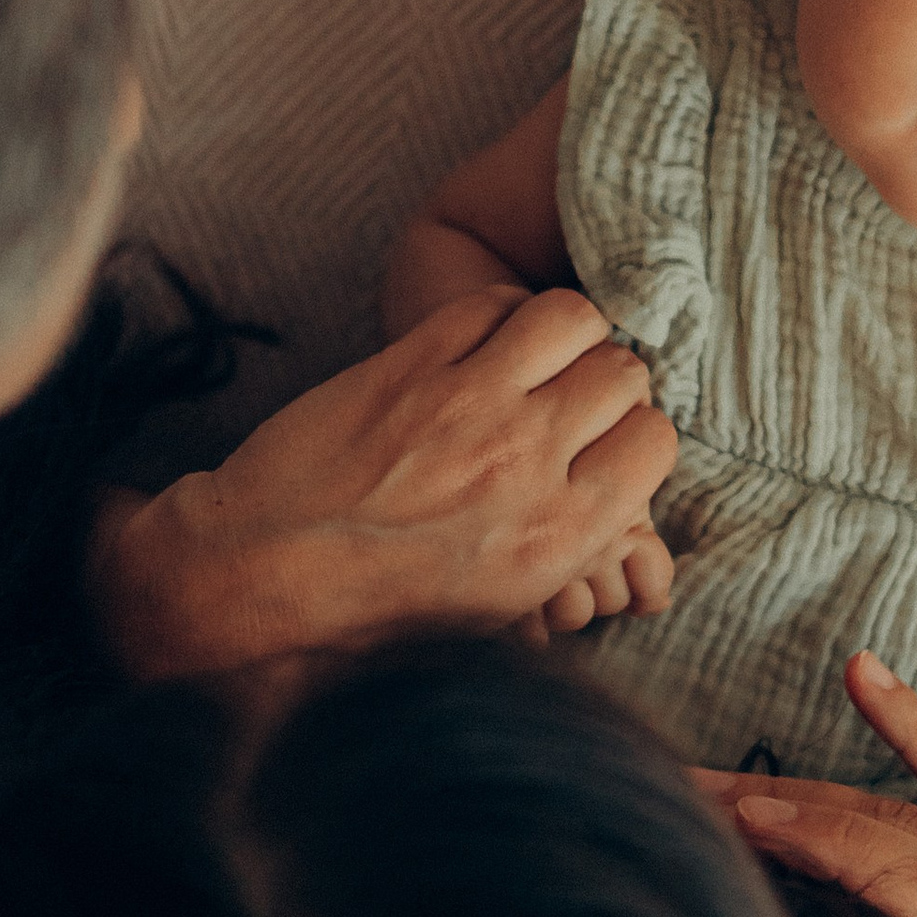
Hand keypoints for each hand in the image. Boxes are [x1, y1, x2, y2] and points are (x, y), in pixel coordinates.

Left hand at [92, 286, 675, 678]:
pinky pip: (489, 303)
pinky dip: (497, 312)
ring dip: (565, 331)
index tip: (610, 442)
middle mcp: (527, 461)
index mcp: (558, 535)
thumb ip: (567, 555)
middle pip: (623, 374)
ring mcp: (469, 403)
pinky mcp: (412, 363)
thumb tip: (615, 520)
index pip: (655, 443)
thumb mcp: (494, 613)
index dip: (637, 436)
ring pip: (570, 318)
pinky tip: (482, 341)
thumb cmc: (371, 611)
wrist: (260, 574)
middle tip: (576, 394)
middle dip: (609, 380)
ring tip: (541, 354)